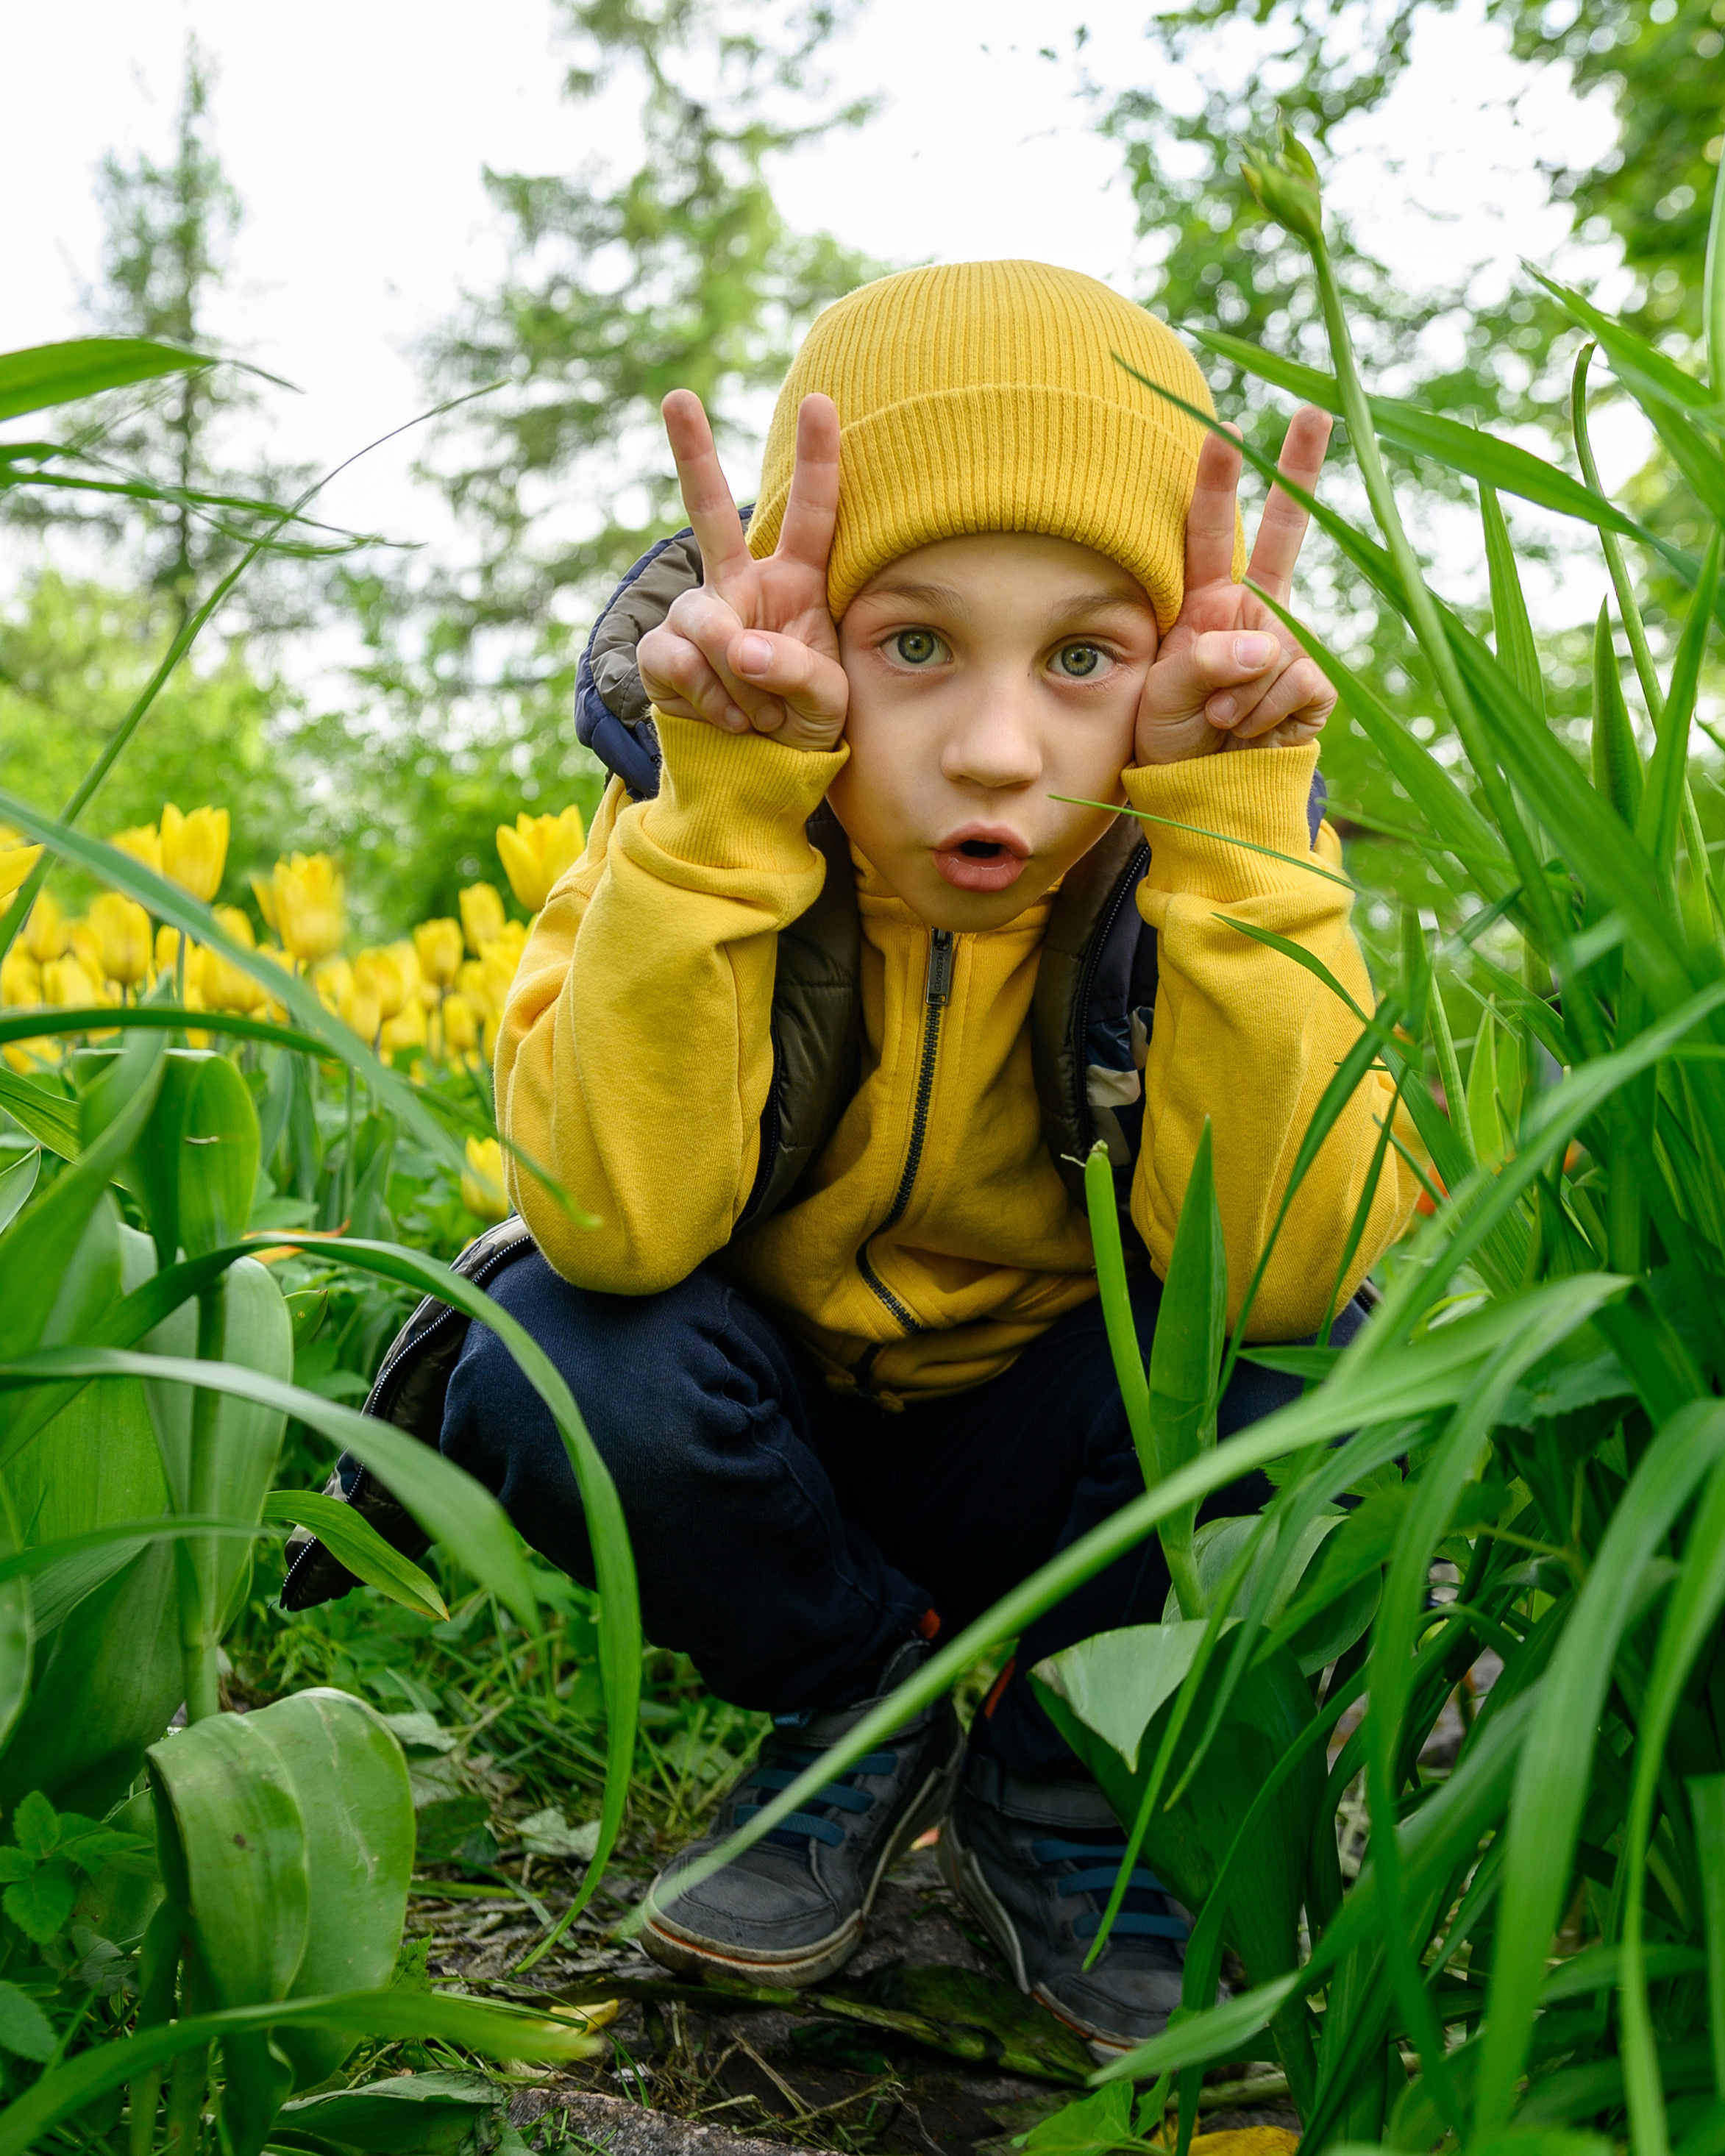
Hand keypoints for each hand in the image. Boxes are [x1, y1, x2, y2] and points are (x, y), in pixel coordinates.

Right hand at [637, 389, 848, 753]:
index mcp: (796, 583)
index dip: (818, 461)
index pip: (811, 517)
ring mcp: (697, 614)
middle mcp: (741, 585)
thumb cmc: (803, 726)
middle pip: (711, 513)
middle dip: (692, 453)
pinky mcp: (661, 650)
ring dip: (739, 678)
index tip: (825, 403)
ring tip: (759, 712)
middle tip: (678, 397)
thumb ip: (796, 668)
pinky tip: (728, 718)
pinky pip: (678, 659)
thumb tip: (739, 646)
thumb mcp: (827, 701)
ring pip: (706, 620)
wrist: (757, 775)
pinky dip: (709, 696)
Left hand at [1134, 405, 1337, 766]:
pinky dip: (1263, 714)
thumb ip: (1204, 661)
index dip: (1217, 482)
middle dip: (1299, 470)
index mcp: (1208, 602)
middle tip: (1314, 412)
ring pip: (1277, 645)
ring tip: (1218, 723)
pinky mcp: (1315, 683)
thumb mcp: (1163, 696)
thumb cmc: (1171, 740)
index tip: (1221, 428)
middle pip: (1285, 532)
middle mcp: (1254, 611)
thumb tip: (1267, 644)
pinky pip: (1296, 682)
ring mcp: (1289, 643)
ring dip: (1239, 694)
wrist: (1204, 793)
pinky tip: (1246, 733)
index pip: (1210, 532)